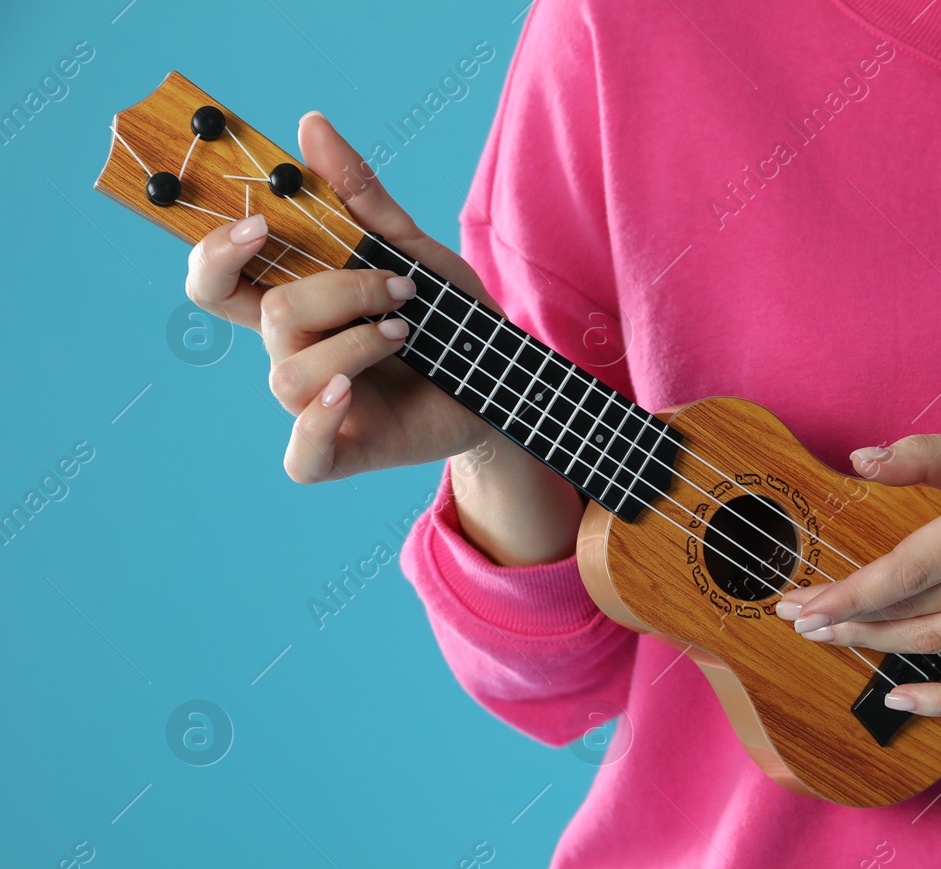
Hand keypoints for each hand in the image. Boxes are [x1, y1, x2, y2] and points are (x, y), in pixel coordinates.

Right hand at [184, 112, 585, 565]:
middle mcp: (296, 353)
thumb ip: (360, 196)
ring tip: (407, 333)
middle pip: (270, 315)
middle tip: (397, 286)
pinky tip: (349, 394)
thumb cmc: (450, 318)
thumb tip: (310, 123)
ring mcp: (314, 405)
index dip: (217, 252)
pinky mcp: (342, 452)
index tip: (259, 223)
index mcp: (299, 303)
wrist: (506, 384)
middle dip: (335, 292)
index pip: (218, 279)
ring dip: (355, 343)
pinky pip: (300, 455)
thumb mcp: (414, 250)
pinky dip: (316, 424)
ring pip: (290, 374)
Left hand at [775, 434, 940, 716]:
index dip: (849, 592)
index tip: (803, 602)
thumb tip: (861, 459)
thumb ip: (926, 454)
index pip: (905, 568)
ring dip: (879, 647)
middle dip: (849, 619)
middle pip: (914, 608)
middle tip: (801, 622)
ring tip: (835, 641)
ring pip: (940, 642)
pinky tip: (899, 698)